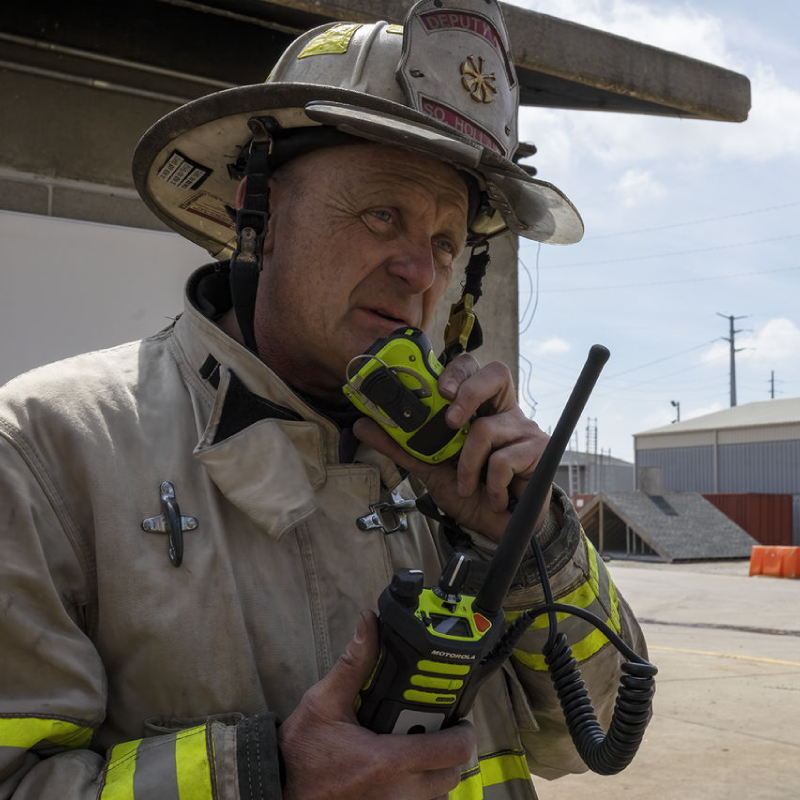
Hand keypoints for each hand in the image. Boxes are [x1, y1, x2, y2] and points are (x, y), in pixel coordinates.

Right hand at [278, 610, 475, 799]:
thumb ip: (354, 663)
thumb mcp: (324, 702)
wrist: (276, 789)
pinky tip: (403, 778)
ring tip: (419, 753)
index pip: (451, 751)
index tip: (458, 720)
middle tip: (437, 731)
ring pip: (438, 797)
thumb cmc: (300, 752)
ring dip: (435, 776)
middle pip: (451, 776)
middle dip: (450, 752)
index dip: (463, 733)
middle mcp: (397, 794)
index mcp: (387, 761)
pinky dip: (420, 795)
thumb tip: (368, 623)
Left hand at [353, 354, 550, 541]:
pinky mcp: (540, 451)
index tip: (440, 390)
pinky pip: (504, 460)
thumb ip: (400, 445)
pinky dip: (490, 485)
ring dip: (468, 466)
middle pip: (496, 373)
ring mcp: (525, 429)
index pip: (473, 370)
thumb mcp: (429, 468)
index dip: (458, 370)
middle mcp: (505, 412)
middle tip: (450, 423)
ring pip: (486, 429)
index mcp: (481, 409)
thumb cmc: (471, 492)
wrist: (499, 530)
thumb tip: (362, 424)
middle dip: (469, 392)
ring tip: (468, 485)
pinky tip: (493, 496)